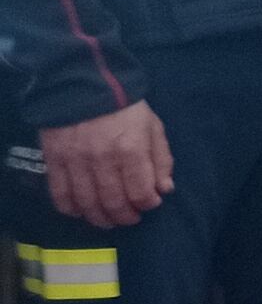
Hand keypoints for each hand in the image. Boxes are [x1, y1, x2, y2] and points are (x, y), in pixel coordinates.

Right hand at [38, 101, 171, 227]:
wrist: (82, 84)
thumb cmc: (124, 107)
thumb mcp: (153, 127)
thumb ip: (161, 159)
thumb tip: (165, 189)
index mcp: (130, 150)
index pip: (140, 192)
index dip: (147, 204)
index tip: (150, 203)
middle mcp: (102, 159)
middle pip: (113, 203)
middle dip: (125, 217)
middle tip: (130, 218)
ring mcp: (75, 161)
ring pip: (87, 203)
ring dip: (99, 218)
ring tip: (109, 219)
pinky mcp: (54, 159)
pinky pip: (59, 194)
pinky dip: (71, 208)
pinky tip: (81, 211)